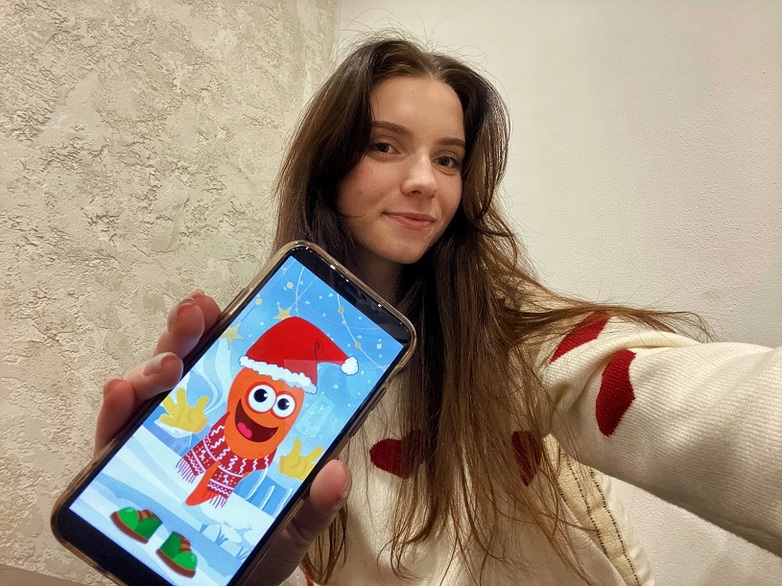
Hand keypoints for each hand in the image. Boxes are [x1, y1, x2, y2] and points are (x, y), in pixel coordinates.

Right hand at [95, 290, 351, 585]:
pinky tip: (120, 391)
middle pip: (184, 367)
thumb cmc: (254, 543)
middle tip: (195, 314)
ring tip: (168, 365)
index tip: (222, 303)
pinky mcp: (121, 470)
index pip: (225, 366)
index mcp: (232, 421)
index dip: (221, 330)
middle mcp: (189, 423)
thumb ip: (317, 502)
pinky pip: (112, 435)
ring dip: (153, 366)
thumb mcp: (294, 522)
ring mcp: (154, 443)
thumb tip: (336, 472)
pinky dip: (114, 409)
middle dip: (186, 334)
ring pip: (147, 391)